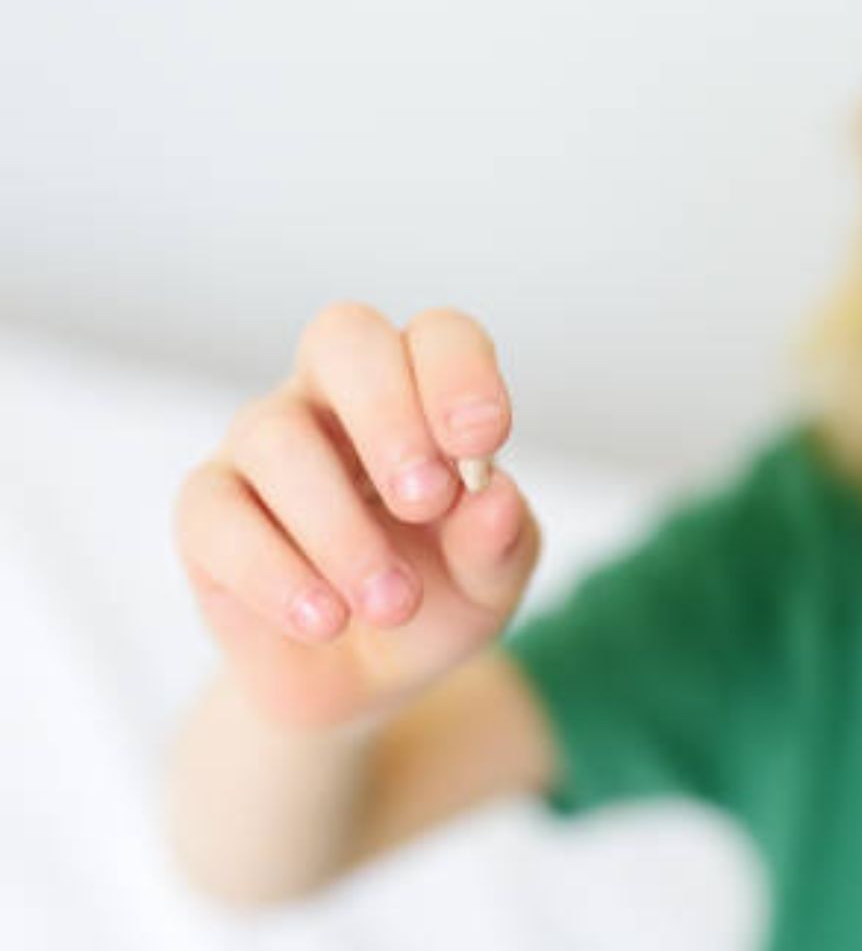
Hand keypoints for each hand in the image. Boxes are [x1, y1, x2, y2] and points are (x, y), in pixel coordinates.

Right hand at [173, 303, 540, 730]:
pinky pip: (218, 517)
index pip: (437, 336)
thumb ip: (499, 541)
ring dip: (341, 526)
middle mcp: (333, 399)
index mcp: (419, 393)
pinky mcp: (206, 513)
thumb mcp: (490, 582)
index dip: (459, 373)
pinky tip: (326, 621)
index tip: (484, 440)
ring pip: (277, 438)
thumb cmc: (437, 599)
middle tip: (426, 500)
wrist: (366, 681)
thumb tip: (496, 499)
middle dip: (388, 413)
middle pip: (343, 339)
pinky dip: (277, 573)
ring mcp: (260, 448)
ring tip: (392, 603)